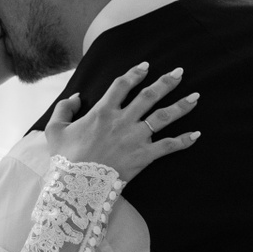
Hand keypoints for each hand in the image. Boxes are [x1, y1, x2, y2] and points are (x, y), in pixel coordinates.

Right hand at [43, 62, 200, 182]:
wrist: (78, 185)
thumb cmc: (65, 158)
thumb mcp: (55, 130)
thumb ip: (64, 108)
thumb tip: (76, 96)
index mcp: (102, 111)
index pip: (122, 85)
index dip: (135, 73)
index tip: (145, 66)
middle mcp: (122, 120)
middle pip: (148, 96)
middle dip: (166, 82)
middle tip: (180, 72)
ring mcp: (135, 138)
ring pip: (163, 117)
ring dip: (181, 106)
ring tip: (196, 97)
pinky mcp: (144, 156)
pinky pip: (168, 146)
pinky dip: (184, 141)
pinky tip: (197, 135)